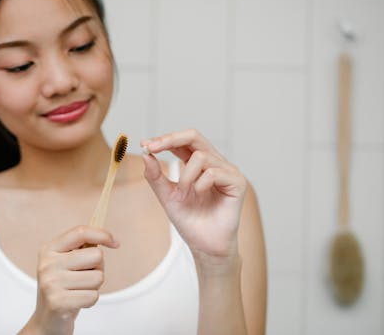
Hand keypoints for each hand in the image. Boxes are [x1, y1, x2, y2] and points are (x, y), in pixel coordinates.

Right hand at [23, 226, 118, 334]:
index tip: (115, 242)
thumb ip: (83, 248)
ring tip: (79, 290)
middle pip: (96, 255)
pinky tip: (77, 302)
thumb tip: (110, 238)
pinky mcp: (58, 302)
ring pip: (98, 277)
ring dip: (94, 286)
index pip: (80, 232)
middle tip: (84, 277)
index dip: (102, 234)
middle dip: (98, 268)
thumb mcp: (67, 263)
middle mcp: (48, 264)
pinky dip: (90, 300)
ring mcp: (51, 283)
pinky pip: (93, 296)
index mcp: (49, 249)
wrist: (47, 320)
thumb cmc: (63, 287)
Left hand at [141, 129, 246, 266]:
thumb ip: (156, 176)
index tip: (145, 145)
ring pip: (201, 156)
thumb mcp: (167, 196)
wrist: (204, 246)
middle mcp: (214, 163)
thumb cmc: (190, 221)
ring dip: (185, 176)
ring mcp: (227, 171)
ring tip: (185, 192)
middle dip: (170, 139)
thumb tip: (146, 155)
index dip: (164, 139)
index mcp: (198, 164)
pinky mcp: (237, 182)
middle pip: (194, 136)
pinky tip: (200, 196)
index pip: (183, 142)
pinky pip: (214, 172)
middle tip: (152, 147)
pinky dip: (201, 184)